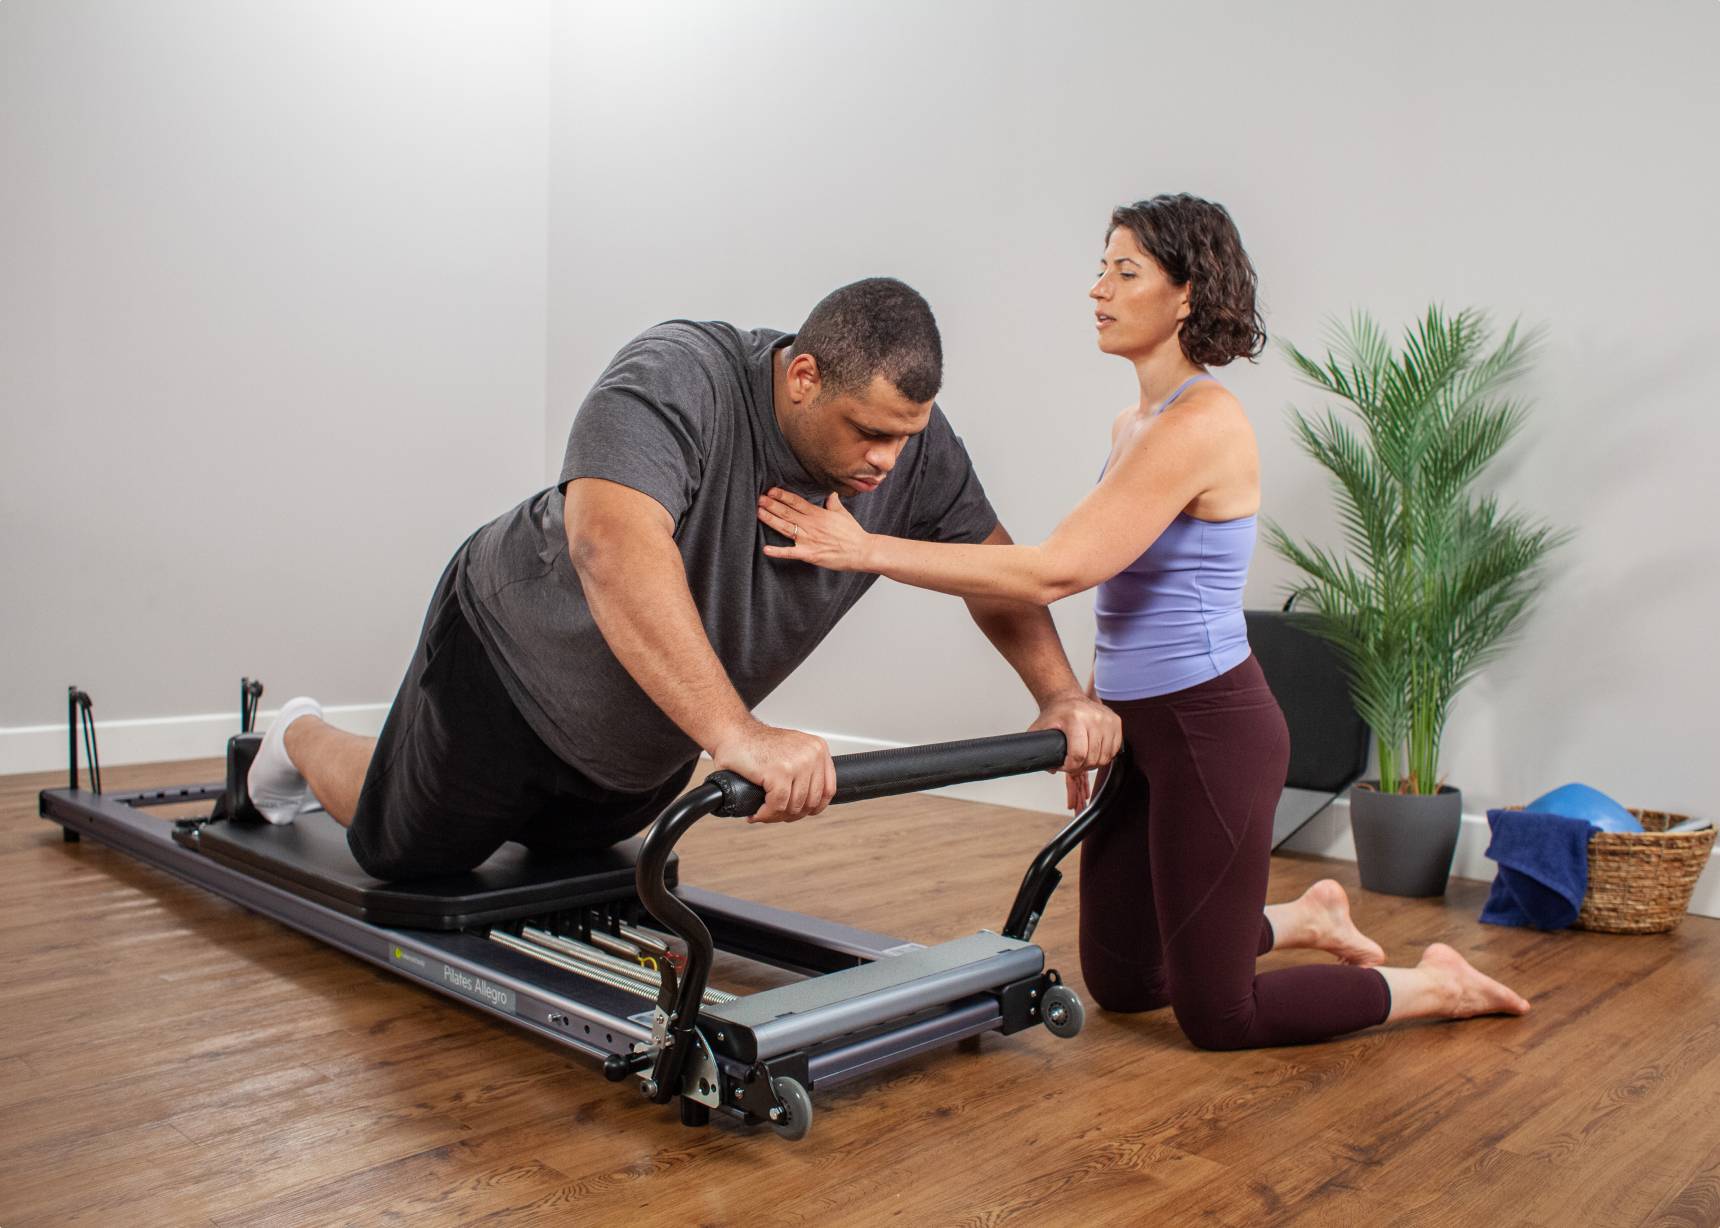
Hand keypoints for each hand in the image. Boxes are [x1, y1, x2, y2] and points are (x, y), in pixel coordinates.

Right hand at [711, 720, 837, 823]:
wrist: (732, 733)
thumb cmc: (756, 744)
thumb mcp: (792, 751)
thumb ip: (806, 770)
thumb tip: (811, 802)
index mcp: (818, 749)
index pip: (828, 790)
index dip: (813, 807)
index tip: (798, 812)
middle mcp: (812, 754)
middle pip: (811, 802)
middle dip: (791, 814)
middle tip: (774, 813)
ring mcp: (797, 763)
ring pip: (794, 806)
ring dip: (776, 815)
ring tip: (764, 812)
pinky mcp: (779, 773)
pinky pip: (777, 805)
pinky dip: (766, 814)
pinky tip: (756, 812)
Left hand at [757, 488, 872, 571]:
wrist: (862, 551)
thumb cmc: (852, 533)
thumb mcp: (842, 513)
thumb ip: (833, 502)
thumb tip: (830, 492)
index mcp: (818, 514)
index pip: (797, 502)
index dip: (783, 496)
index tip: (771, 490)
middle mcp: (811, 525)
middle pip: (788, 513)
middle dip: (772, 505)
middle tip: (758, 498)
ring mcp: (809, 540)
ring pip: (786, 528)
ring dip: (771, 520)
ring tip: (758, 512)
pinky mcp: (810, 554)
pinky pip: (791, 553)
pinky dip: (778, 552)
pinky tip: (766, 549)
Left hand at [1028, 691, 1121, 809]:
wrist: (1068, 699)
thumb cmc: (1056, 714)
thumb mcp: (1040, 729)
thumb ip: (1038, 749)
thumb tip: (1050, 767)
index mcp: (1075, 718)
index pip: (1078, 754)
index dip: (1070, 767)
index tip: (1065, 766)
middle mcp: (1094, 717)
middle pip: (1093, 758)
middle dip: (1081, 767)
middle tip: (1073, 764)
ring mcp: (1107, 719)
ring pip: (1106, 757)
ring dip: (1094, 763)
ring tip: (1083, 758)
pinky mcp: (1116, 722)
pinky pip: (1114, 750)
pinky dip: (1105, 755)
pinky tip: (1094, 750)